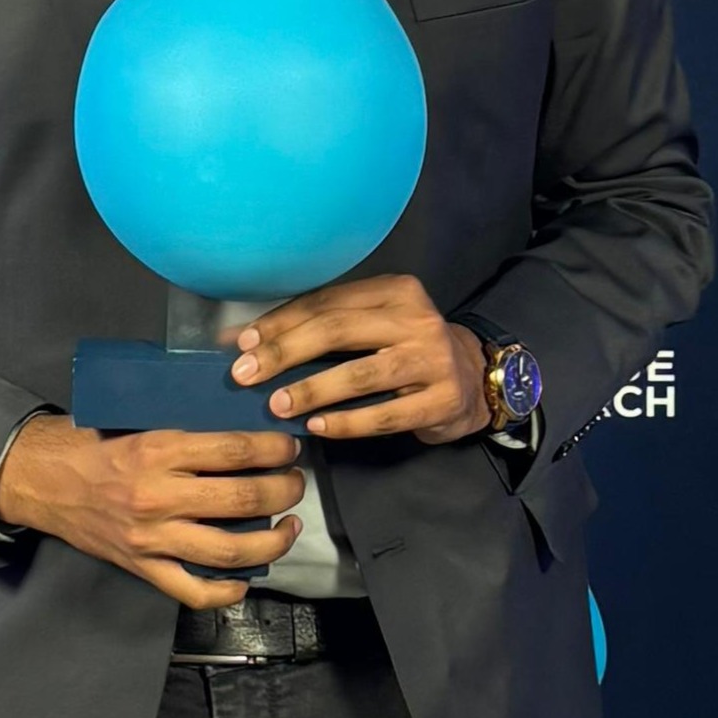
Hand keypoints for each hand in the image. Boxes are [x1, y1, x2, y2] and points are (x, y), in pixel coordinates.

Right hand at [0, 415, 305, 608]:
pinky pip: (193, 590)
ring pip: (228, 550)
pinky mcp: (142, 567)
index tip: (290, 445)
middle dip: (283, 491)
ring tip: (288, 527)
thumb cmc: (88, 439)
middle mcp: (158, 496)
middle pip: (241, 498)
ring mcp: (151, 538)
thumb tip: (237, 421)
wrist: (38, 479)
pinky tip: (247, 577)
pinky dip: (226, 589)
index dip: (272, 448)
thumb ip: (180, 426)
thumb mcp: (134, 418)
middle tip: (296, 482)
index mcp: (157, 450)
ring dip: (270, 541)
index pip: (232, 450)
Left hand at [231, 274, 490, 444]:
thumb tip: (244, 339)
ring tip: (277, 404)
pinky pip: (385, 414)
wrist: (475, 380)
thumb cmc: (407, 349)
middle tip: (246, 374)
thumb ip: (321, 327)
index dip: (280, 322)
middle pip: (338, 330)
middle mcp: (415, 318)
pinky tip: (317, 427)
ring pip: (360, 374)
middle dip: (286, 351)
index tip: (242, 343)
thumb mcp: (373, 325)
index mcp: (394, 290)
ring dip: (312, 390)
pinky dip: (346, 422)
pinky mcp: (442, 400)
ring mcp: (433, 360)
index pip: (327, 302)